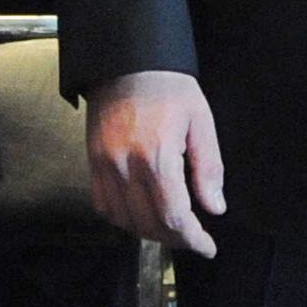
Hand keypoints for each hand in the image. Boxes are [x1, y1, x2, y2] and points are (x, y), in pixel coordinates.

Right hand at [88, 71, 225, 255]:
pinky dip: (123, 218)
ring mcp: (104, 165)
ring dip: (149, 232)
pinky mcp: (93, 161)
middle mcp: (126, 166)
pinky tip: (141, 214)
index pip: (173, 216)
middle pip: (149, 224)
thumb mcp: (200, 121)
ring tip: (171, 228)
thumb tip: (214, 208)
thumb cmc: (169, 86)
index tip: (207, 247)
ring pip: (124, 220)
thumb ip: (208, 167)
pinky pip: (103, 205)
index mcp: (157, 156)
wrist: (127, 60)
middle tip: (194, 238)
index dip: (192, 239)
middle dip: (175, 239)